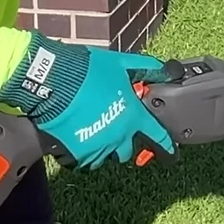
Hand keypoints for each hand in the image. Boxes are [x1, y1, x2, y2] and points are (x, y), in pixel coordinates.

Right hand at [0, 36, 177, 168]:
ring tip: (93, 130)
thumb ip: (146, 68)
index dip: (166, 146)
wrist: (53, 81)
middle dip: (125, 142)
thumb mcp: (120, 64)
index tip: (170, 153)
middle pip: (128, 151)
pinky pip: (87, 160)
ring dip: (104, 146)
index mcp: (133, 117)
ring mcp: (99, 148)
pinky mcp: (79, 154)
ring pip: (107, 156)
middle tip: (114, 129)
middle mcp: (120, 136)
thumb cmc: (87, 71)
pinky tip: (80, 137)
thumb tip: (166, 70)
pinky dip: (86, 152)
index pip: (157, 136)